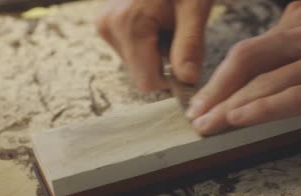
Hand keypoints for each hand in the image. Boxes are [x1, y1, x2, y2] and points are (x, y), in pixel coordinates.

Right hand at [96, 0, 213, 90]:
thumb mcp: (195, 9)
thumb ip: (190, 46)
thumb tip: (188, 80)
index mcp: (129, 23)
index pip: (147, 81)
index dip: (172, 80)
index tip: (188, 64)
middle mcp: (110, 25)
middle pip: (142, 73)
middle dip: (165, 63)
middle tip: (179, 35)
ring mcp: (105, 24)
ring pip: (137, 63)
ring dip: (158, 53)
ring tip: (169, 25)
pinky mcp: (106, 24)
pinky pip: (131, 50)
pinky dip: (149, 44)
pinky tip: (158, 23)